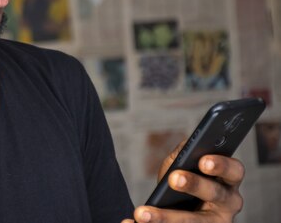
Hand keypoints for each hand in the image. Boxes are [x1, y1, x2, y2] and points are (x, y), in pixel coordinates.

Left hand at [122, 142, 244, 222]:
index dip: (221, 165)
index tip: (203, 161)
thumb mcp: (184, 166)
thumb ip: (185, 155)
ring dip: (164, 218)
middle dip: (194, 184)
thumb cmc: (184, 181)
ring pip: (193, 222)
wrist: (177, 207)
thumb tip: (184, 148)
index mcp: (228, 181)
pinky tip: (129, 222)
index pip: (234, 171)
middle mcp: (228, 204)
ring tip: (141, 214)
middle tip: (174, 178)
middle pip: (214, 194)